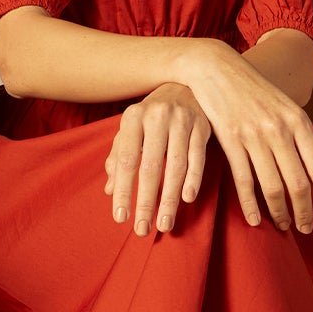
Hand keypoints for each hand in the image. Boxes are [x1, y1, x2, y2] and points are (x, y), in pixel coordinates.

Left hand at [105, 83, 210, 234]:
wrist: (186, 81)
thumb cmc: (152, 114)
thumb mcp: (132, 129)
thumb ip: (119, 156)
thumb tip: (109, 190)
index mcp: (133, 118)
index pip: (125, 161)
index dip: (123, 190)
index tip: (120, 218)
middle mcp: (157, 117)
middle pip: (151, 167)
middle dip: (146, 202)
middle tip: (142, 230)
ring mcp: (182, 121)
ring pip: (176, 166)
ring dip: (170, 199)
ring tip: (164, 224)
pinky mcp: (203, 126)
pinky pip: (198, 158)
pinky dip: (193, 179)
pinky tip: (187, 199)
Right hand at [176, 38, 312, 233]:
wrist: (217, 69)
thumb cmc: (254, 90)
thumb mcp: (285, 106)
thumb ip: (300, 134)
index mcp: (299, 121)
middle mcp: (279, 130)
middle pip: (298, 184)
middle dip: (304, 212)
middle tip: (306, 229)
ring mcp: (254, 136)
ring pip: (272, 187)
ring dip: (280, 212)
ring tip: (283, 226)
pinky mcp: (230, 142)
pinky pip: (244, 181)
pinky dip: (250, 205)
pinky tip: (255, 220)